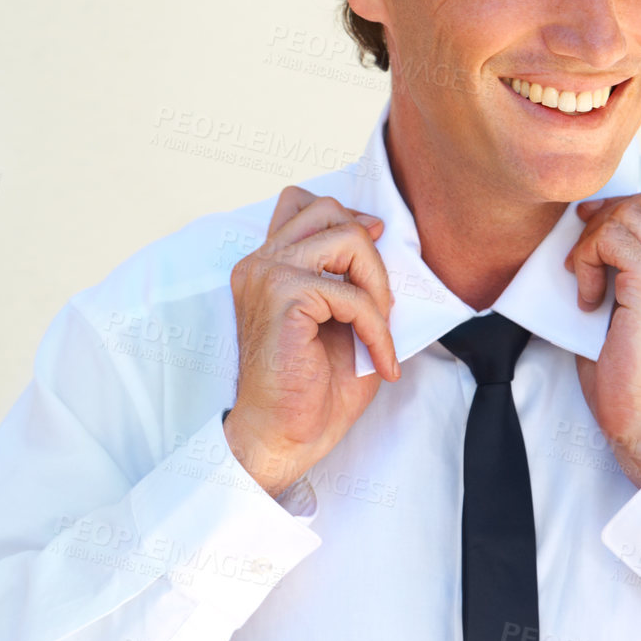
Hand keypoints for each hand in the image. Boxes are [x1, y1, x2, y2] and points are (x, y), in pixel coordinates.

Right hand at [224, 186, 398, 498]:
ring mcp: (267, 275)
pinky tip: (380, 361)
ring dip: (377, 286)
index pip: (300, 202)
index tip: (373, 252)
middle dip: (369, 254)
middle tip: (380, 307)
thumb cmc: (309, 390)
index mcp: (266, 264)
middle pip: (329, 210)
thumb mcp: (336, 319)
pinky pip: (353, 294)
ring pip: (347, 238)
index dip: (346, 218)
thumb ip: (346, 277)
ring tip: (379, 330)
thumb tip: (380, 236)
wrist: (282, 438)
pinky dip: (378, 329)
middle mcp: (260, 262)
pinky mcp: (284, 298)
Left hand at [564, 187, 640, 487]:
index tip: (598, 233)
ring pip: (630, 214)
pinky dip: (587, 260)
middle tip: (584, 255)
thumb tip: (597, 218)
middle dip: (608, 217)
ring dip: (593, 241)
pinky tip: (586, 300)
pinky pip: (611, 239)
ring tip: (586, 283)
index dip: (630, 206)